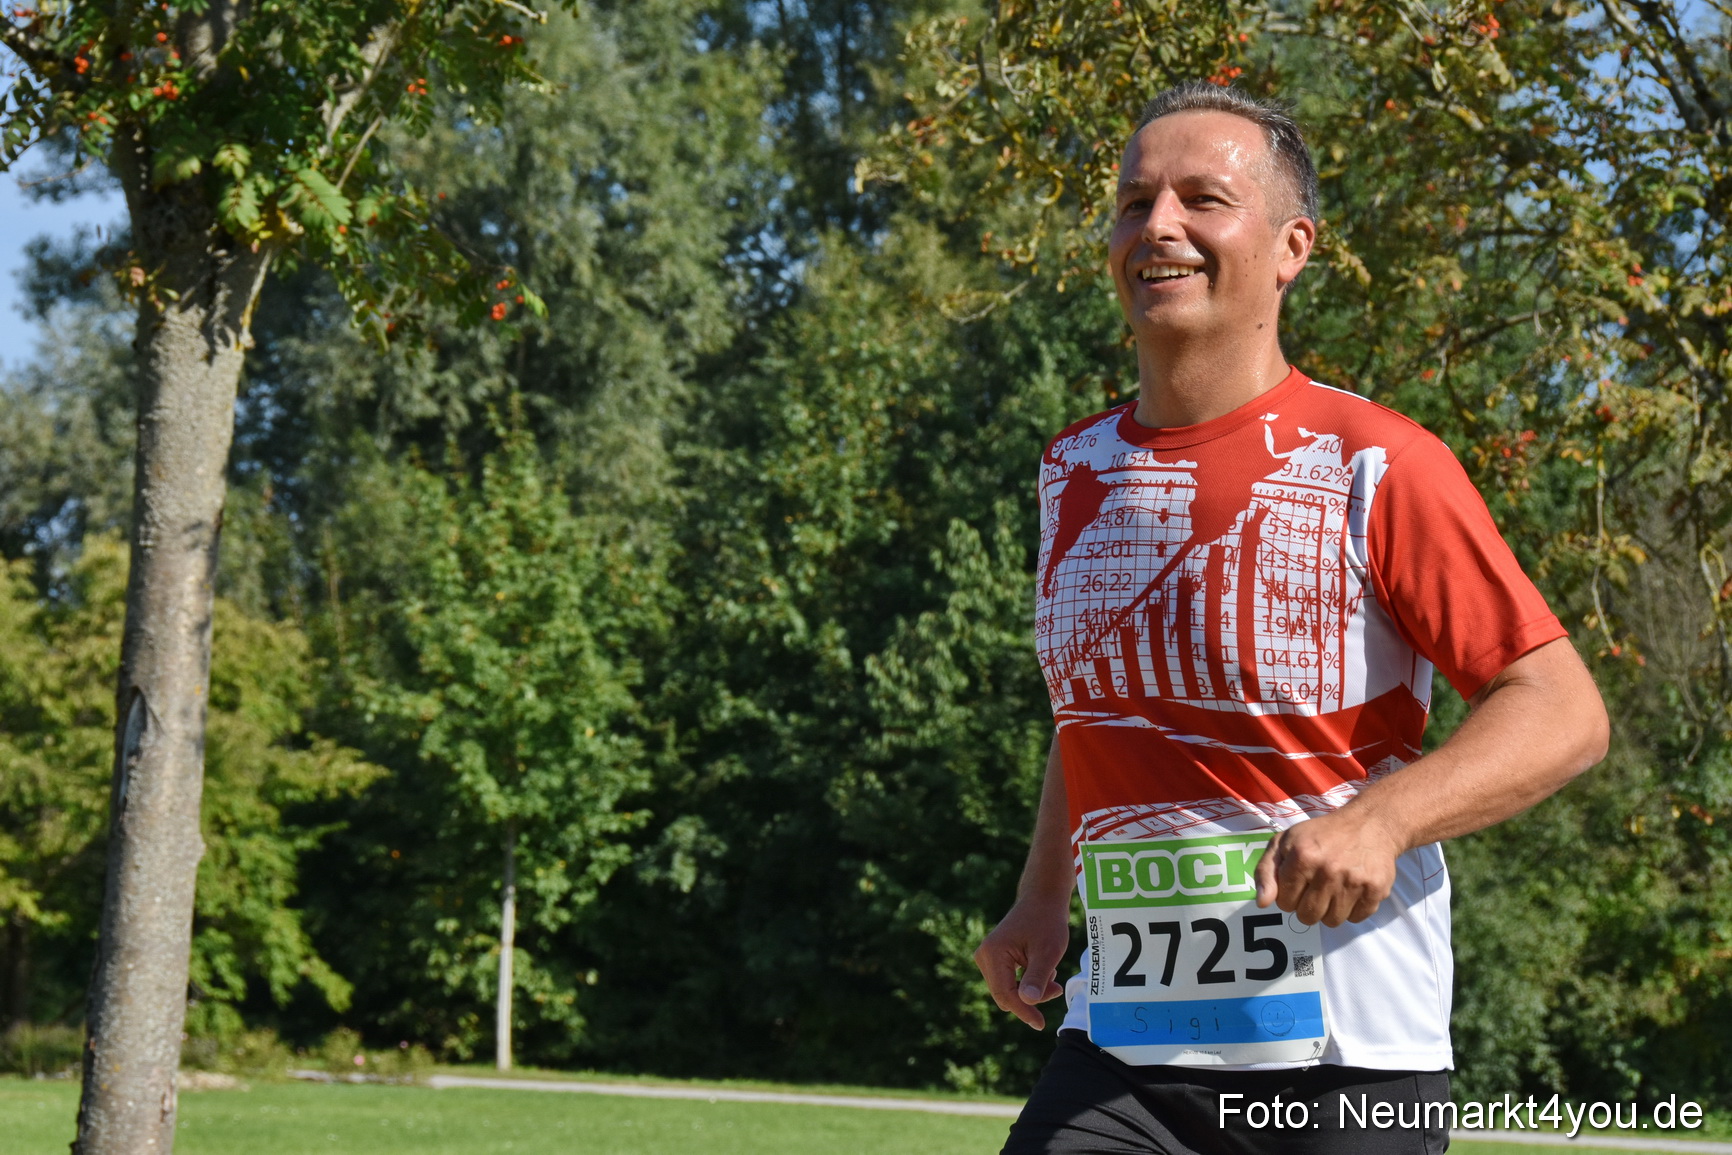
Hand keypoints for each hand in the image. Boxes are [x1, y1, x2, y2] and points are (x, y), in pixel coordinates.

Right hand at [973, 894, 1069, 1029]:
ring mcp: (987, 957)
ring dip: (1031, 990)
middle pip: (1005, 994)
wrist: (1042, 899)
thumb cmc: (1047, 923)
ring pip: (1008, 990)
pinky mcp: (994, 959)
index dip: (1024, 1011)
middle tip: (1057, 987)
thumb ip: (1036, 978)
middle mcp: (984, 956)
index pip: (1005, 994)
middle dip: (1030, 998)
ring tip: (1053, 975)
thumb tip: (1027, 1003)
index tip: (1041, 1025)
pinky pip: (1009, 982)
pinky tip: (1043, 970)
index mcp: (993, 953)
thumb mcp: (1048, 952)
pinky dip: (1027, 983)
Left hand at [1253, 809, 1404, 927]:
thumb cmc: (1321, 834)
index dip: (1289, 895)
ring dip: (1330, 910)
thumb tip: (1263, 903)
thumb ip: (1266, 871)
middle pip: (1308, 917)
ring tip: (1333, 888)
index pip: (1284, 903)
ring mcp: (1353, 882)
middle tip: (1315, 888)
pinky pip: (1356, 919)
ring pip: (1332, 921)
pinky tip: (1351, 890)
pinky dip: (1352, 910)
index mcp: (1302, 857)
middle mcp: (1328, 871)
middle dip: (1307, 907)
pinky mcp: (1375, 889)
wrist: (1369, 823)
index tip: (1298, 883)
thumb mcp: (1284, 841)